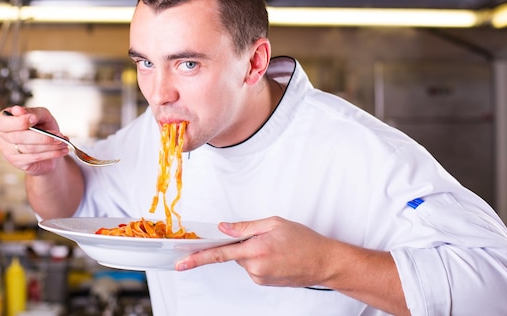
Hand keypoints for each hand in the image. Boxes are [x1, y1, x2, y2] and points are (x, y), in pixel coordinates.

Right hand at [0, 105, 69, 175]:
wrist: (48, 146)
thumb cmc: (42, 127)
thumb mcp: (41, 116)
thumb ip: (33, 112)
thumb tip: (19, 110)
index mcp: (4, 120)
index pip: (5, 122)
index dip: (20, 121)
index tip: (34, 118)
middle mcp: (2, 135)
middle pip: (19, 137)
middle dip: (42, 136)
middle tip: (59, 136)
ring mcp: (7, 150)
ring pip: (29, 148)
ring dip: (50, 146)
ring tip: (63, 142)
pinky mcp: (17, 162)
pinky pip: (35, 157)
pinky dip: (51, 153)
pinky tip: (62, 150)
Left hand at [176, 216, 336, 287]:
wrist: (324, 262)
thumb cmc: (304, 241)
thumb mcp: (274, 223)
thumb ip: (245, 226)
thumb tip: (224, 228)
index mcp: (255, 250)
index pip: (219, 254)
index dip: (197, 258)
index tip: (181, 262)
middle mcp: (254, 268)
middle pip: (234, 253)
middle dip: (242, 243)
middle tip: (265, 237)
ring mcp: (259, 278)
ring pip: (244, 260)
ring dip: (253, 251)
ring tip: (277, 246)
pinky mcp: (264, 283)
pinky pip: (253, 267)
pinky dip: (259, 259)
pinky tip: (277, 255)